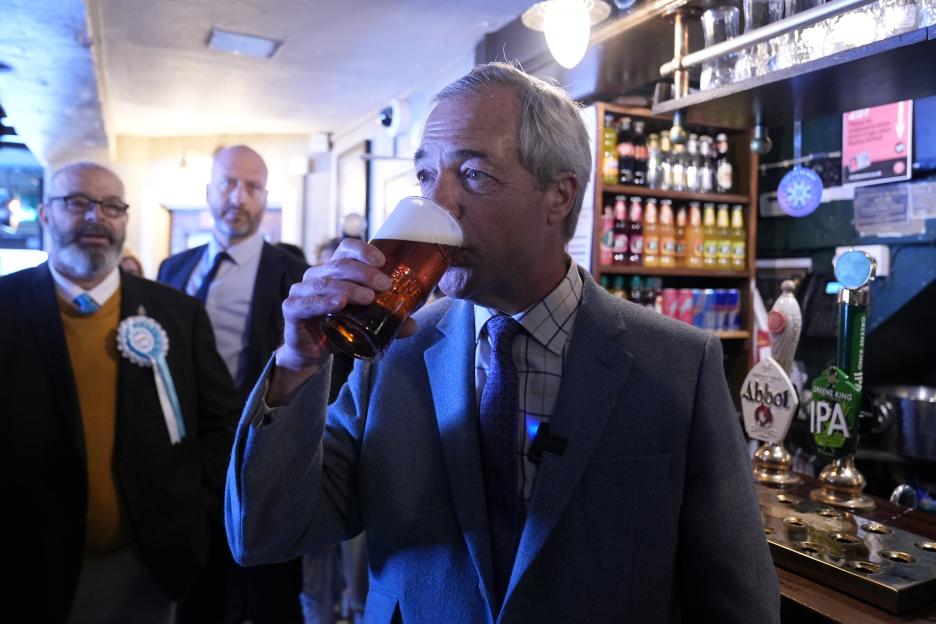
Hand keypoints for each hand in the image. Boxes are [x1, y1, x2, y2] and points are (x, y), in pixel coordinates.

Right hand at [269, 239, 415, 403]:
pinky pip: (306, 303)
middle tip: (385, 285)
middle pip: (340, 265)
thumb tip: (412, 324)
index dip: (363, 250)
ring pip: (325, 283)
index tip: (382, 261)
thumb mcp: (366, 323)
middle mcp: (316, 275)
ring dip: (349, 288)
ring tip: (369, 297)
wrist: (311, 352)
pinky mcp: (291, 308)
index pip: (346, 248)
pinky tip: (339, 304)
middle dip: (365, 273)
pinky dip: (324, 303)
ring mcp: (301, 290)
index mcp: (334, 270)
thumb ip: (387, 321)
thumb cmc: (338, 329)